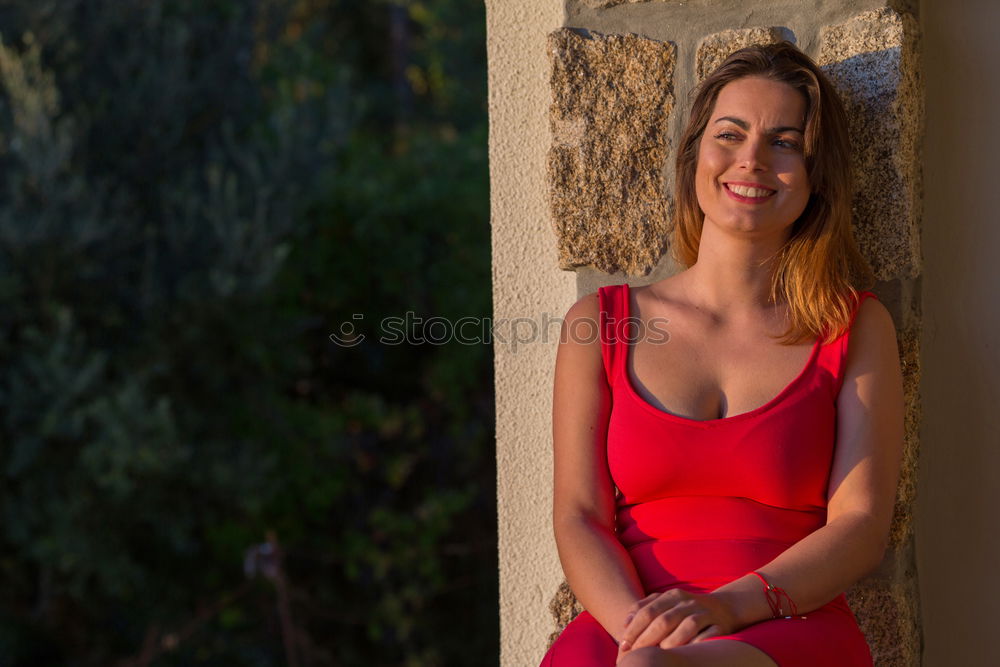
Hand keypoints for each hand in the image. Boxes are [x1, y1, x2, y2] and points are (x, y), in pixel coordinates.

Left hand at [615, 588, 738, 661]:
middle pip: (664, 620)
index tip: (623, 645)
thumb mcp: (665, 604)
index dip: (634, 629)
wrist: (723, 608)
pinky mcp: (719, 626)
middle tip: (636, 655)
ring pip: (687, 626)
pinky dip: (697, 644)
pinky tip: (687, 653)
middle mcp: (687, 602)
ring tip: (660, 655)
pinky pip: (709, 635)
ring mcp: (704, 613)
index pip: (648, 612)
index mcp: (671, 596)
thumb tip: (625, 623)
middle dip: (647, 639)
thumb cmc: (685, 610)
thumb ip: (644, 609)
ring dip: (672, 642)